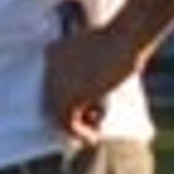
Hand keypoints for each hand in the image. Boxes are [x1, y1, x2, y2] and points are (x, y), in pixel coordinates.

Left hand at [43, 3, 130, 141]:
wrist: (126, 37)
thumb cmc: (122, 41)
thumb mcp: (97, 54)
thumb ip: (87, 71)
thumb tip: (90, 99)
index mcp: (52, 52)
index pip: (53, 84)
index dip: (67, 101)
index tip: (86, 112)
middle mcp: (48, 66)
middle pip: (53, 101)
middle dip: (72, 115)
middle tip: (91, 124)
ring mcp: (55, 82)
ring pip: (59, 114)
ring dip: (77, 127)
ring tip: (95, 130)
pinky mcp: (67, 97)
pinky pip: (68, 123)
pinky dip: (81, 133)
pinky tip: (94, 136)